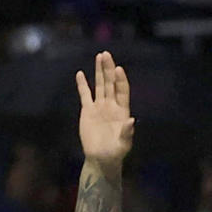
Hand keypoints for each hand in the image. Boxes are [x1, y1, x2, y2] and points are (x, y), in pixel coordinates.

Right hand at [75, 50, 133, 169]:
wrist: (101, 157)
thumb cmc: (116, 151)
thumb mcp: (124, 144)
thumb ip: (127, 132)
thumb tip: (131, 121)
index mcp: (122, 110)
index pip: (122, 90)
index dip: (120, 80)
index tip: (117, 69)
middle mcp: (111, 105)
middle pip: (110, 83)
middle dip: (108, 68)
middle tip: (106, 54)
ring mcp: (99, 107)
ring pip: (100, 85)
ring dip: (99, 71)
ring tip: (99, 56)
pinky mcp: (87, 111)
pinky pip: (85, 95)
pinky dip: (82, 85)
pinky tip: (80, 74)